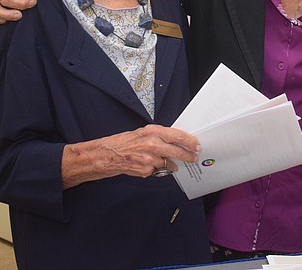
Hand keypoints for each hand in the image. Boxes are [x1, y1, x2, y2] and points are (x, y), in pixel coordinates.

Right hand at [61, 125, 200, 187]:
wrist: (105, 155)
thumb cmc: (121, 143)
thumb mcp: (141, 134)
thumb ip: (158, 137)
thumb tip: (174, 141)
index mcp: (152, 131)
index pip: (178, 135)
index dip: (190, 141)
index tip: (197, 145)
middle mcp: (152, 144)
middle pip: (178, 151)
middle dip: (188, 156)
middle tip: (193, 157)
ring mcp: (149, 159)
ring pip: (168, 163)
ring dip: (169, 164)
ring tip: (163, 162)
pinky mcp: (145, 170)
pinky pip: (157, 171)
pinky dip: (155, 170)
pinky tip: (146, 165)